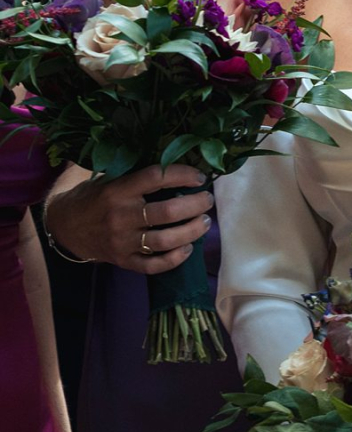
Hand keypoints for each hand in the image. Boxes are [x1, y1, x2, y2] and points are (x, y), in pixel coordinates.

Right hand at [45, 165, 210, 274]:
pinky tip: (187, 248)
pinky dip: (175, 259)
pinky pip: (153, 265)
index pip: (156, 178)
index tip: (200, 177)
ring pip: (165, 240)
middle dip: (196, 205)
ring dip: (192, 231)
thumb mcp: (110, 179)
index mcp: (118, 191)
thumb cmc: (95, 197)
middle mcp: (120, 216)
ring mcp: (122, 241)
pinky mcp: (123, 260)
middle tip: (207, 200)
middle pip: (168, 212)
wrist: (65, 226)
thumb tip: (181, 166)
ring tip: (205, 222)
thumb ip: (139, 176)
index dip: (182, 174)